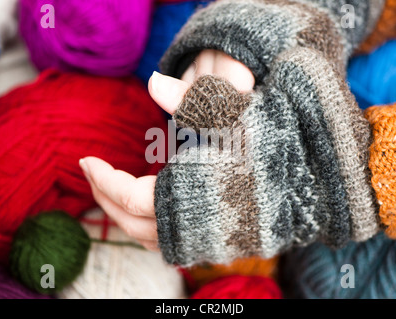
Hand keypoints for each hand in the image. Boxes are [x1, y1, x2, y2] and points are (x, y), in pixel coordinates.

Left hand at [80, 50, 254, 250]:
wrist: (308, 181)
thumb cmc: (270, 145)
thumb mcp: (232, 114)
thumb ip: (190, 100)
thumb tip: (152, 81)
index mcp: (193, 197)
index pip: (131, 198)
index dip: (104, 180)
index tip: (86, 160)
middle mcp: (195, 227)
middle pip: (132, 223)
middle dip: (105, 198)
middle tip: (90, 172)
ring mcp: (204, 242)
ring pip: (147, 239)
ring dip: (121, 215)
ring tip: (107, 189)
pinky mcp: (213, 246)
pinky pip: (166, 244)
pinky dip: (145, 227)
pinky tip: (141, 207)